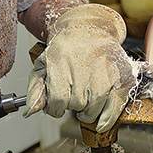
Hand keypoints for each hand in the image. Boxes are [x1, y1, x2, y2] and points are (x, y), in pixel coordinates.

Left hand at [24, 4, 138, 132]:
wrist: (90, 29)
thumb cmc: (66, 49)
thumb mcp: (43, 64)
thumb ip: (35, 90)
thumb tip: (30, 112)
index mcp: (62, 63)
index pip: (58, 100)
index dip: (55, 108)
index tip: (56, 105)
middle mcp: (85, 68)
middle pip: (76, 105)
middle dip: (71, 105)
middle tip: (73, 95)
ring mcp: (106, 74)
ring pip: (93, 110)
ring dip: (87, 112)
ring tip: (85, 100)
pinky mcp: (122, 78)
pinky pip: (114, 108)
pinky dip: (107, 119)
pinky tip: (101, 123)